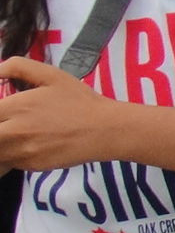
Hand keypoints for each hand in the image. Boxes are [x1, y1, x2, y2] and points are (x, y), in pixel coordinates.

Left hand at [0, 58, 123, 170]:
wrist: (105, 130)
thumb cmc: (80, 101)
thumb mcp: (51, 75)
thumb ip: (18, 67)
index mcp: (17, 106)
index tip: (5, 112)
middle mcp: (15, 131)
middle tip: (8, 123)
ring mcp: (23, 152)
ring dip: (2, 143)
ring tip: (16, 134)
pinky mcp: (31, 166)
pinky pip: (9, 162)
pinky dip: (11, 154)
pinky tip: (26, 145)